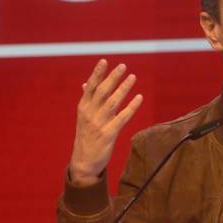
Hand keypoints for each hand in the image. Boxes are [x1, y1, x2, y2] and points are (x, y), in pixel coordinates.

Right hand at [69, 59, 142, 185]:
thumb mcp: (83, 117)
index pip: (90, 87)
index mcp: (83, 108)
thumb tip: (86, 84)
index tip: (104, 61)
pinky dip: (131, 107)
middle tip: (123, 66)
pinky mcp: (108, 134)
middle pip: (102, 92)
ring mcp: (99, 124)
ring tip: (133, 77)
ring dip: (124, 89)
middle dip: (113, 78)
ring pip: (113, 102)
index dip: (97, 74)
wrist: (83, 161)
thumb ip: (88, 100)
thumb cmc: (86, 136)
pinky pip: (122, 118)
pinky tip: (139, 97)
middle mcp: (90, 114)